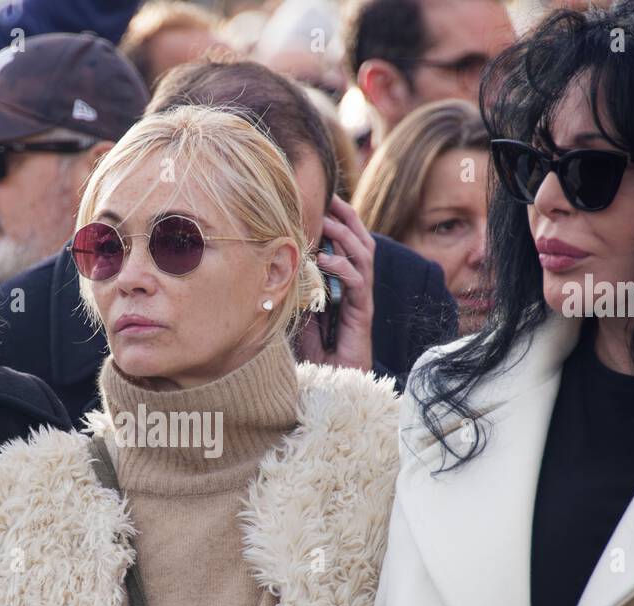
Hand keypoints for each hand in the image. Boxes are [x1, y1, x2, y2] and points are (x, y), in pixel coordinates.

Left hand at [296, 194, 375, 371]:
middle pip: (360, 239)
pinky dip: (342, 267)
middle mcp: (356, 284)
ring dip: (345, 236)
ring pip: (363, 254)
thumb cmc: (316, 348)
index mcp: (344, 280)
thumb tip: (270, 265)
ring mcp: (361, 297)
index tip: (321, 198)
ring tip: (326, 222)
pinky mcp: (362, 312)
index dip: (338, 218)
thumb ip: (294, 287)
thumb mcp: (299, 309)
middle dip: (347, 216)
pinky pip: (358, 282)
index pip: (346, 241)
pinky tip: (325, 260)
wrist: (335, 379)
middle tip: (330, 197)